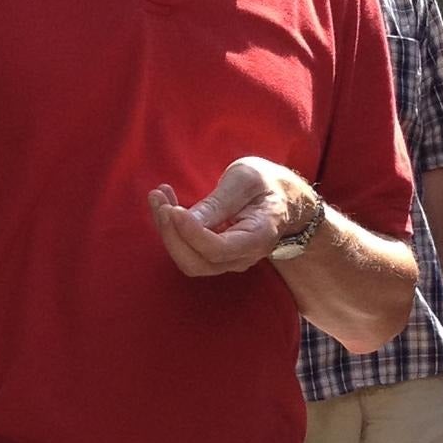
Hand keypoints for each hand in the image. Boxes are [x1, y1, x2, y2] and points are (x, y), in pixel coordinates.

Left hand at [151, 158, 314, 278]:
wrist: (285, 200)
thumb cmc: (267, 184)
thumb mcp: (246, 179)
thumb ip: (218, 202)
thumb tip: (184, 219)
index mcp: (258, 236)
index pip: (217, 249)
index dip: (190, 233)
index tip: (172, 208)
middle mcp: (242, 257)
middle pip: (196, 262)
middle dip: (171, 233)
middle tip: (158, 198)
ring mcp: (228, 261)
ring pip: (187, 260)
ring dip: (166, 231)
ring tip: (158, 196)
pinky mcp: (214, 257)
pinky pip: (188, 252)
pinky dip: (172, 230)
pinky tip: (166, 203)